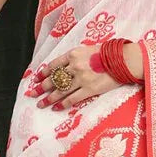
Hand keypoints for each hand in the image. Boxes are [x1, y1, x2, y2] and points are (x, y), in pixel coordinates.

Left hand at [27, 40, 142, 110]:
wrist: (123, 60)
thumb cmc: (108, 53)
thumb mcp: (88, 49)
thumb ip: (75, 57)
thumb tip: (65, 66)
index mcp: (73, 54)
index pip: (53, 65)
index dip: (43, 72)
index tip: (36, 78)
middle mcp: (74, 66)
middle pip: (53, 79)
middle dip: (41, 87)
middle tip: (32, 93)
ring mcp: (81, 79)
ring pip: (60, 91)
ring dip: (48, 98)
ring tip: (40, 104)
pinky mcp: (89, 89)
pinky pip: (72, 98)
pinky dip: (63, 103)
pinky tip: (56, 107)